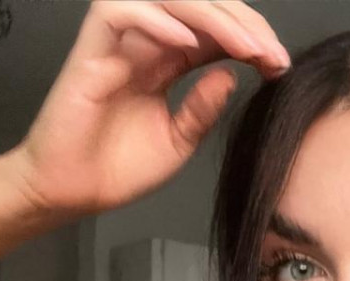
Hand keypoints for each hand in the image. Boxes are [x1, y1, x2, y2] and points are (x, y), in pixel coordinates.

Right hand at [5, 0, 288, 216]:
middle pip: (198, 5)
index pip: (214, 28)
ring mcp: (118, 45)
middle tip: (272, 54)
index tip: (279, 65)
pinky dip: (157, 21)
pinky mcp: (90, 53)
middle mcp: (145, 44)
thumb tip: (232, 75)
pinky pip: (119, 13)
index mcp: (167, 61)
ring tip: (245, 48)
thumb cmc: (115, 168)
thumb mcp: (179, 141)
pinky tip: (190, 46)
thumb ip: (204, 108)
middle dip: (242, 22)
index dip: (250, 37)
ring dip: (211, 17)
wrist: (70, 193)